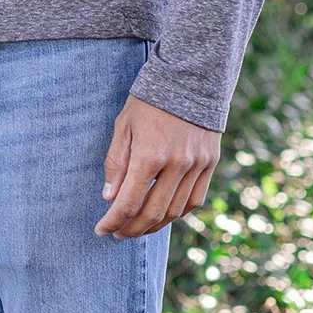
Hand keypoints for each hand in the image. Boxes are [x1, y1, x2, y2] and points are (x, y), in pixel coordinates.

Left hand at [97, 92, 220, 236]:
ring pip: (176, 211)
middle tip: (118, 234)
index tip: (101, 230)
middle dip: (132, 229)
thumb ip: (116, 163)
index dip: (113, 221)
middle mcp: (176, 164)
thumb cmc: (149, 102)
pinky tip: (162, 214)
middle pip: (153, 213)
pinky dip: (178, 212)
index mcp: (150, 154)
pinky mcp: (211, 164)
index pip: (129, 202)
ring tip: (137, 228)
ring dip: (154, 225)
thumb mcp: (123, 127)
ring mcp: (197, 165)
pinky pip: (195, 199)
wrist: (190, 78)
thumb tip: (110, 198)